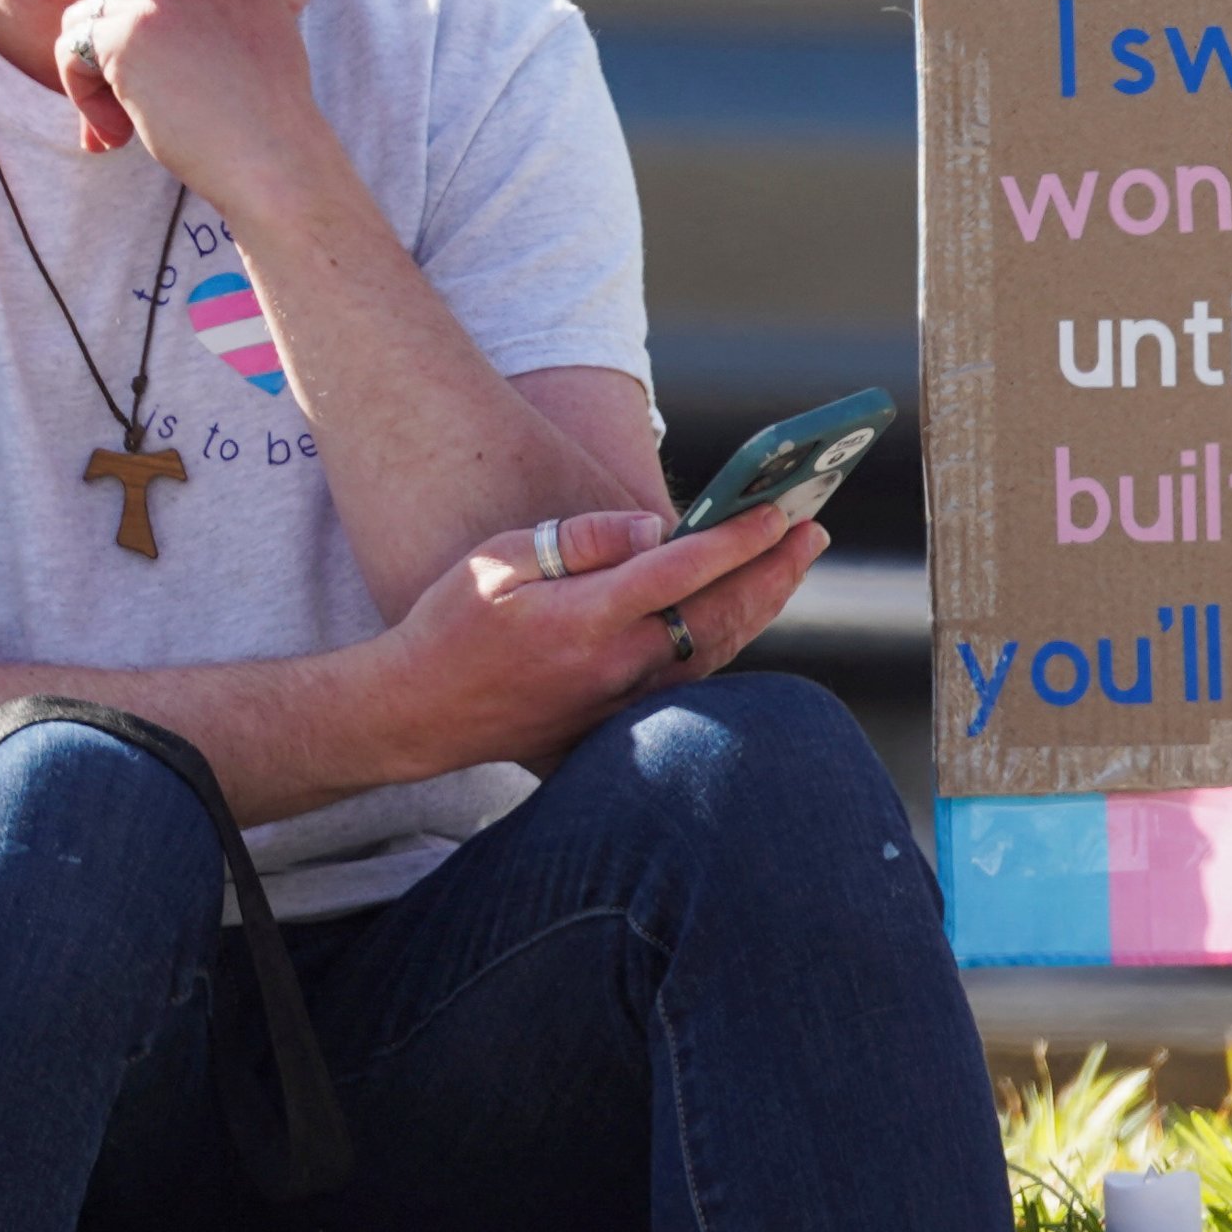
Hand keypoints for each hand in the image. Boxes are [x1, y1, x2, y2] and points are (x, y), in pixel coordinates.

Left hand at [53, 0, 342, 220]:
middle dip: (124, 62)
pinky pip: (71, 50)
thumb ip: (209, 22)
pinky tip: (117, 135)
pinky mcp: (124, 31)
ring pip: (91, 22)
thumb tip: (136, 35)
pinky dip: (83, 97)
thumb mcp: (255, 48)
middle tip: (139, 118)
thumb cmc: (268, 126)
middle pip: (127, 1)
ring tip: (123, 130)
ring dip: (99, 78)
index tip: (176, 92)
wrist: (278, 162)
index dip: (160, 43)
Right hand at [368, 502, 825, 777]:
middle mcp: (614, 665)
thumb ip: (583, 539)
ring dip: (762, 604)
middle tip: (813, 529)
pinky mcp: (619, 719)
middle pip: (717, 615)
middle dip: (773, 570)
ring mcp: (621, 699)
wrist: (418, 711)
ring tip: (794, 562)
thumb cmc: (452, 624)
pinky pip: (692, 676)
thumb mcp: (501, 559)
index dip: (736, 541)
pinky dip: (729, 640)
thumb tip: (656, 528)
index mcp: (584, 619)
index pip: (680, 572)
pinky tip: (748, 611)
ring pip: (715, 649)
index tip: (778, 512)